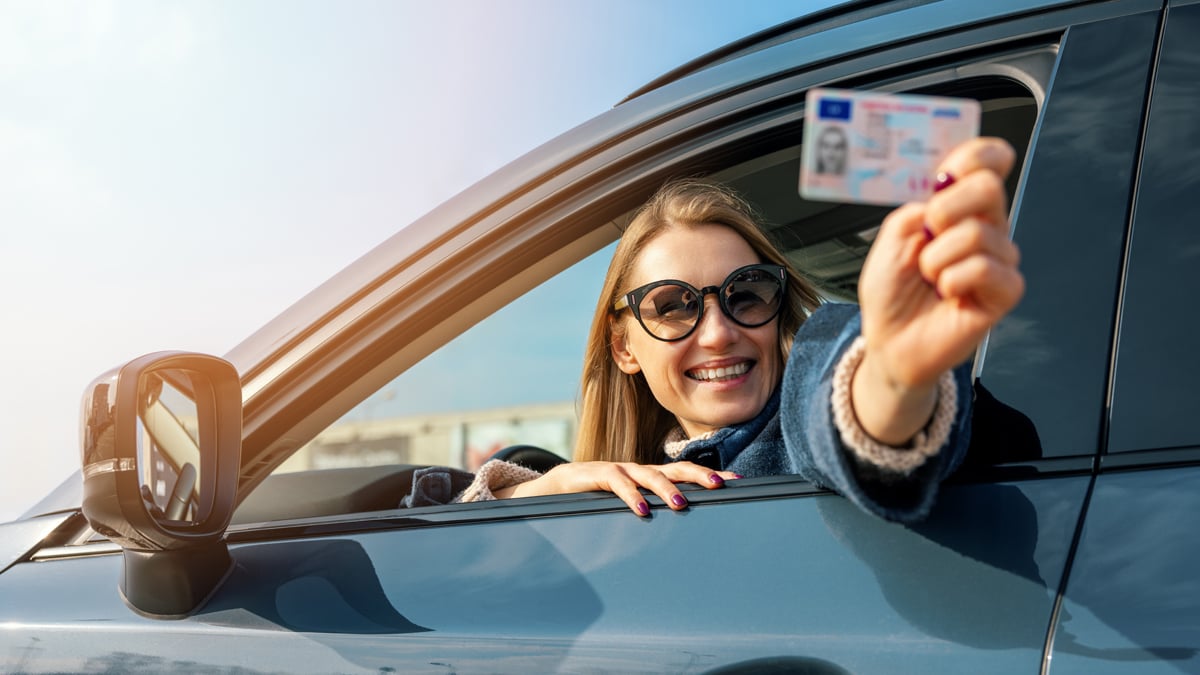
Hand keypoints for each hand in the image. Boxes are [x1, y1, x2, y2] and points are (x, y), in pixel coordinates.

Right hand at [495, 461, 737, 515]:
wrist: (553, 489)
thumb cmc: (595, 500)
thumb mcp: (627, 508)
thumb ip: (651, 514)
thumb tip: (684, 536)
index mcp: (649, 478)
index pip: (685, 473)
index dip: (709, 476)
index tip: (739, 482)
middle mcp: (637, 470)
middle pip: (674, 468)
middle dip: (698, 475)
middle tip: (720, 484)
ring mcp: (618, 470)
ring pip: (647, 474)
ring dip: (666, 488)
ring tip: (681, 503)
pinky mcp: (596, 474)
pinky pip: (617, 482)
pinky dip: (631, 496)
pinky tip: (642, 510)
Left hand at [855, 137, 1023, 442]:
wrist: (890, 341)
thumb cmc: (892, 293)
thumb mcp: (889, 239)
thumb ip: (913, 208)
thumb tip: (940, 192)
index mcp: (959, 207)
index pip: (987, 162)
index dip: (975, 154)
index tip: (948, 170)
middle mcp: (985, 226)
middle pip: (989, 187)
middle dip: (945, 208)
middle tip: (926, 236)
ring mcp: (998, 258)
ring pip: (978, 233)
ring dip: (937, 258)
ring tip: (929, 277)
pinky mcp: (1005, 291)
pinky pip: (986, 269)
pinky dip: (953, 280)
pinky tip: (946, 293)